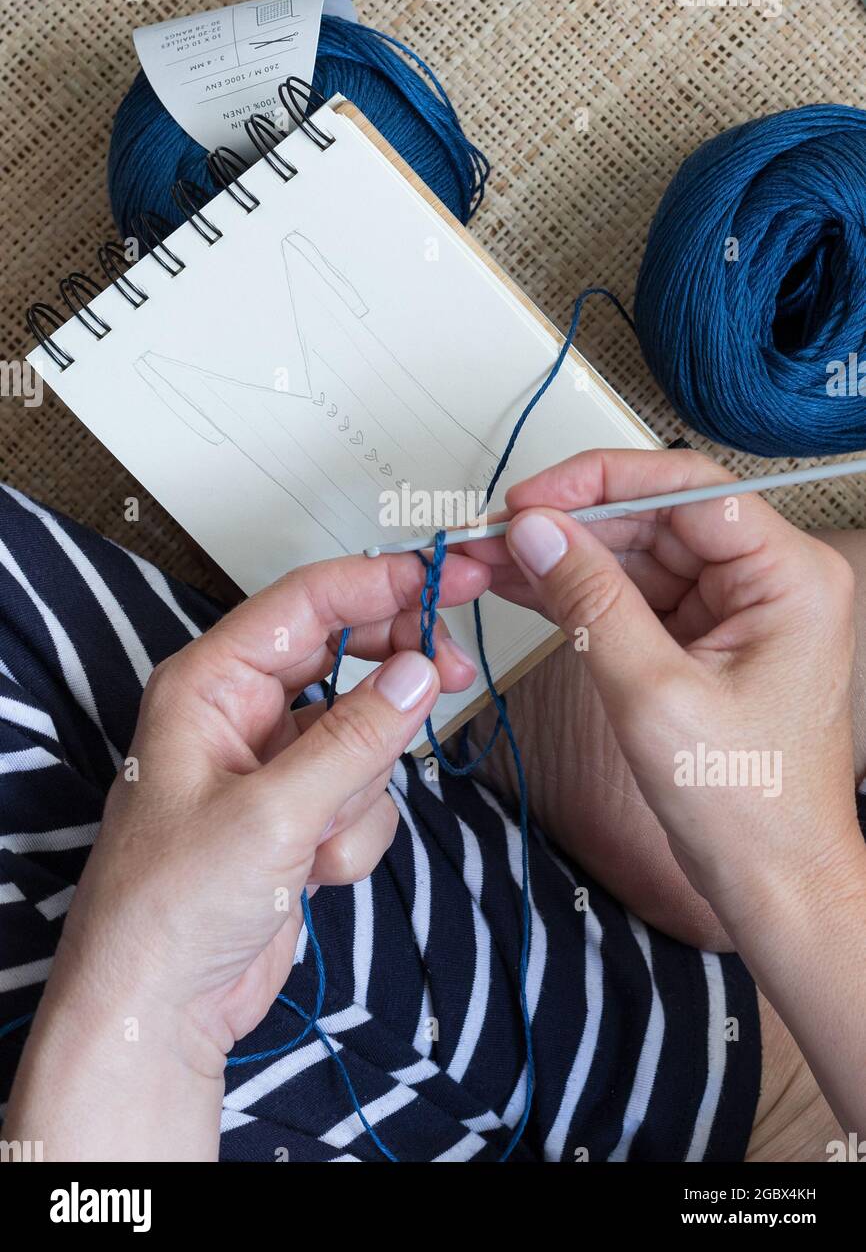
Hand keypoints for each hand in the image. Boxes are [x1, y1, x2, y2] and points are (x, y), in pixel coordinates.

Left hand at [5, 549, 486, 1158]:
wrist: (159, 1011)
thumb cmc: (170, 908)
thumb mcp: (271, 814)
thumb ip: (356, 738)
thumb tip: (419, 673)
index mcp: (210, 684)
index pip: (309, 603)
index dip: (384, 581)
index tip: (452, 576)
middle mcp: (241, 713)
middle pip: (347, 658)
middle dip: (393, 683)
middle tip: (453, 676)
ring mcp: (274, 766)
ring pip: (366, 735)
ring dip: (361, 791)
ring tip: (317, 840)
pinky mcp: (299, 815)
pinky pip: (364, 795)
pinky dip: (354, 836)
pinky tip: (314, 874)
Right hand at [470, 448, 862, 934]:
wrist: (773, 882)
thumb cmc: (749, 806)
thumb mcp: (653, 695)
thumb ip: (590, 601)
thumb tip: (538, 531)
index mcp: (788, 576)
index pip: (688, 488)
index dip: (600, 482)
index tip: (532, 500)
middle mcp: (768, 579)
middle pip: (655, 517)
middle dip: (570, 523)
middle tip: (494, 533)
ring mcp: (734, 609)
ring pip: (636, 554)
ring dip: (564, 557)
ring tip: (491, 558)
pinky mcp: (703, 638)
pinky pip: (633, 595)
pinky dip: (578, 593)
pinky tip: (522, 585)